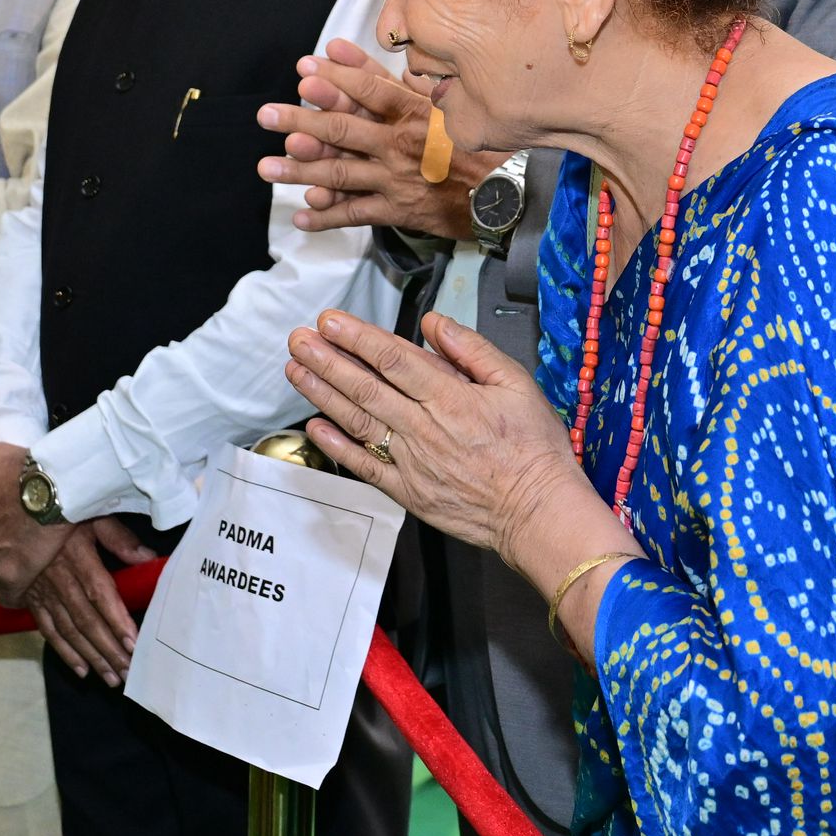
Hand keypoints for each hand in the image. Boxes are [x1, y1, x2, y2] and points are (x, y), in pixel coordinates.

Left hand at [0, 443, 59, 594]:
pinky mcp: (13, 578)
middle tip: (25, 534)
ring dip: (10, 564)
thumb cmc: (21, 469)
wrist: (53, 489)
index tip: (12, 517)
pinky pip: (9, 594)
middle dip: (1, 544)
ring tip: (34, 555)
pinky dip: (15, 593)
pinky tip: (26, 587)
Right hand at [25, 519, 154, 684]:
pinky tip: (81, 669)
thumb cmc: (54, 507)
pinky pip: (47, 629)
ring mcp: (43, 592)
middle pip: (87, 620)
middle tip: (130, 673)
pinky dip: (64, 651)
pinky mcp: (29, 598)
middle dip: (109, 649)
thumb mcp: (89, 513)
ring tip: (112, 678)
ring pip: (70, 630)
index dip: (117, 620)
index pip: (101, 594)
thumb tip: (147, 558)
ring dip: (92, 656)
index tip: (134, 644)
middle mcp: (60, 580)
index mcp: (78, 558)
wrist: (5, 508)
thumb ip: (118, 537)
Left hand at [256, 41, 497, 237]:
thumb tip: (389, 60)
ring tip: (266, 168)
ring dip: (299, 171)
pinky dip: (326, 217)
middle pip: (342, 130)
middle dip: (300, 121)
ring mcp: (396, 180)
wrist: (504, 195)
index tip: (304, 70)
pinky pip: (355, 214)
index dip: (334, 80)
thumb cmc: (478, 146)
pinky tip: (301, 216)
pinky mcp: (398, 210)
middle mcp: (400, 145)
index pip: (368, 92)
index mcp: (415, 114)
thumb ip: (411, 85)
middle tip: (266, 114)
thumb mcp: (448, 108)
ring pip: (339, 174)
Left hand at [283, 309, 597, 562]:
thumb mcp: (518, 385)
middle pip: (365, 386)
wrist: (539, 513)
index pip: (393, 358)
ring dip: (322, 393)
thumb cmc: (535, 453)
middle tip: (299, 338)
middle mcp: (424, 428)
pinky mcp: (408, 492)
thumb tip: (436, 325)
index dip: (357, 337)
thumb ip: (473, 351)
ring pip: (357, 420)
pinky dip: (337, 446)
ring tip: (296, 370)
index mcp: (451, 398)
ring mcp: (411, 462)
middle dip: (327, 359)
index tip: (330, 321)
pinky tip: (316, 426)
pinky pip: (364, 466)